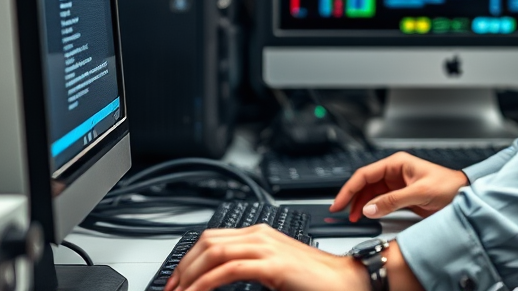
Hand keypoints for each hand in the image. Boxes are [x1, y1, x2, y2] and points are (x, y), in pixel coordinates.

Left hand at [163, 224, 368, 290]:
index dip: (189, 257)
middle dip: (183, 266)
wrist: (345, 280)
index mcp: (260, 233)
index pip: (213, 237)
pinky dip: (206, 283)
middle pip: (207, 241)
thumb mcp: (274, 270)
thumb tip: (222, 279)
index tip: (177, 279)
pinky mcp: (271, 264)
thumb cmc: (314, 279)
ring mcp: (265, 247)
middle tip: (172, 289)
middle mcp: (260, 234)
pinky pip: (228, 270)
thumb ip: (250, 268)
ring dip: (190, 275)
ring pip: (214, 252)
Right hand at [331, 152, 468, 220]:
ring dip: (360, 204)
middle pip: (365, 183)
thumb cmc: (449, 186)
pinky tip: (367, 216)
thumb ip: (393, 200)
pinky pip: (380, 201)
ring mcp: (396, 184)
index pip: (365, 174)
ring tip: (353, 217)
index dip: (349, 188)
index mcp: (396, 164)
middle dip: (352, 197)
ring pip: (370, 193)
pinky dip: (371, 209)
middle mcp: (394, 172)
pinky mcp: (401, 196)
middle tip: (341, 211)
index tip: (340, 201)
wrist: (464, 195)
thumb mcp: (420, 192)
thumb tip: (370, 208)